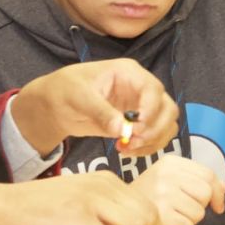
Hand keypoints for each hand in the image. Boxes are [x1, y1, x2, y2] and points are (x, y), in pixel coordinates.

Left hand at [12, 59, 178, 155]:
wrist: (57, 105)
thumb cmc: (65, 90)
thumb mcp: (79, 97)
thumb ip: (100, 112)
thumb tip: (121, 129)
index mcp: (129, 73)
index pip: (153, 89)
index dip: (151, 109)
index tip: (137, 127)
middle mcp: (140, 89)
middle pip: (167, 108)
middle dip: (154, 128)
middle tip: (132, 140)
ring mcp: (141, 107)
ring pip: (166, 125)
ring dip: (153, 141)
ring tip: (127, 148)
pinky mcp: (138, 124)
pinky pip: (156, 137)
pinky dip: (148, 148)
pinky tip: (127, 151)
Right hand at [133, 155, 224, 224]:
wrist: (118, 212)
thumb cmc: (148, 197)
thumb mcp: (170, 179)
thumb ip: (198, 180)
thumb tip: (223, 188)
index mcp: (170, 162)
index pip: (208, 175)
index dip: (217, 192)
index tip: (217, 204)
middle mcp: (165, 175)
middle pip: (206, 193)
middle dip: (200, 206)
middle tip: (183, 209)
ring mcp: (162, 194)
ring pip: (198, 212)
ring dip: (189, 220)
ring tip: (171, 216)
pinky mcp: (160, 215)